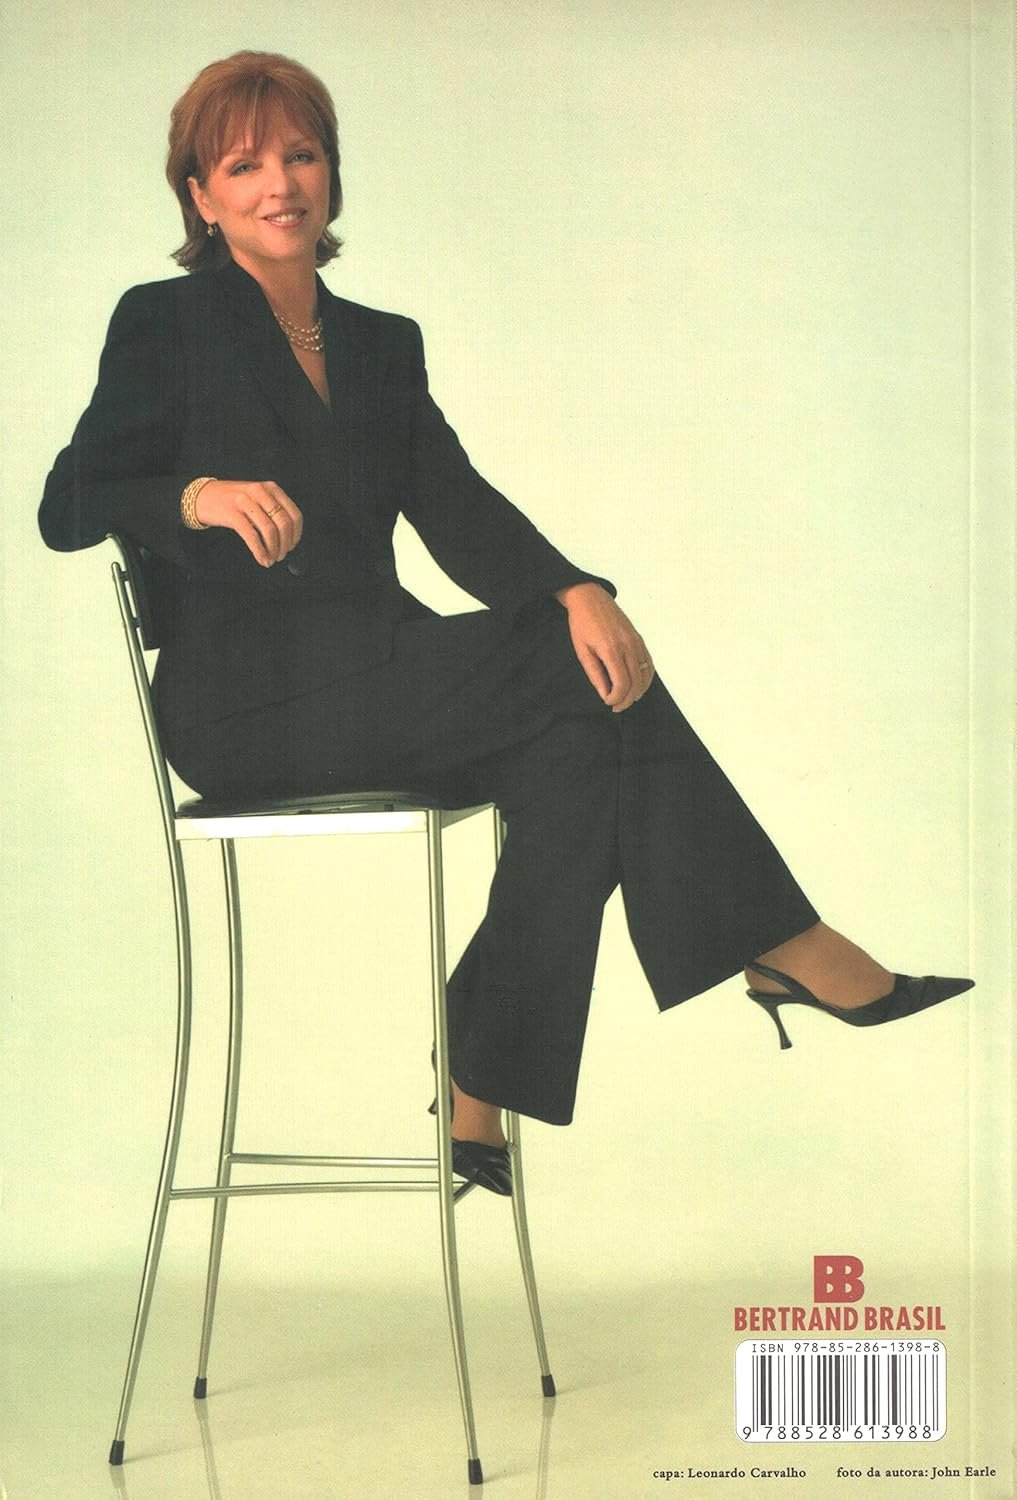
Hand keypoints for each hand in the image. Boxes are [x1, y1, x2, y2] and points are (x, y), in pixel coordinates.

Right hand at [194, 480, 302, 566]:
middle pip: (284, 523)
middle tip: (281, 556)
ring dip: (273, 550)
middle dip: (285, 544)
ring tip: (271, 560)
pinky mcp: (232, 513)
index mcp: (270, 488)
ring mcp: (245, 502)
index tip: (292, 546)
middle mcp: (260, 492)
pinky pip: (252, 536)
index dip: (296, 534)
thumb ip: (272, 510)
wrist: (203, 496)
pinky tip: (262, 558)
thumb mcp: (256, 498)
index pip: (294, 514)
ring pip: (269, 531)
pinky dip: (260, 551)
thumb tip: (288, 539)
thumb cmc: (232, 501)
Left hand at [555, 582, 654, 711]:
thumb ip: (595, 674)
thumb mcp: (582, 651)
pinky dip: (646, 678)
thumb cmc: (582, 623)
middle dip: (627, 699)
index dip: (616, 698)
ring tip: (626, 699)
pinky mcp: (639, 639)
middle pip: (635, 682)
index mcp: (611, 649)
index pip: (622, 683)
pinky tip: (638, 685)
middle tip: (616, 706)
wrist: (590, 598)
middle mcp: (628, 645)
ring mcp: (636, 641)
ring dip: (638, 691)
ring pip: (645, 675)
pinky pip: (649, 664)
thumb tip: (605, 694)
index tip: (608, 702)